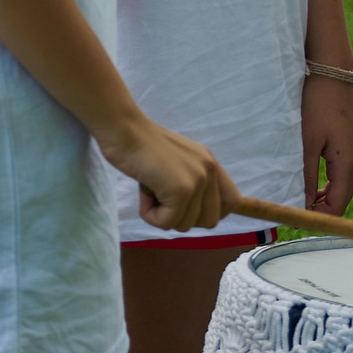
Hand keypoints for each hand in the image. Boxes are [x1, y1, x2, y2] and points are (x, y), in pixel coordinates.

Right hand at [99, 114, 231, 232]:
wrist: (121, 127)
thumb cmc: (136, 141)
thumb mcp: (174, 159)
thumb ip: (189, 177)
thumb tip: (190, 207)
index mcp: (210, 162)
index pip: (231, 201)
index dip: (208, 211)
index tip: (185, 206)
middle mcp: (209, 170)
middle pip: (210, 220)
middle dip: (183, 218)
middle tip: (162, 199)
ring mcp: (197, 180)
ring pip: (187, 224)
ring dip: (163, 215)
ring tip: (149, 190)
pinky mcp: (180, 189)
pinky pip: (167, 222)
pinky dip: (150, 215)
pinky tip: (143, 193)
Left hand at [302, 72, 352, 214]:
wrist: (329, 75)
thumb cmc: (316, 105)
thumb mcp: (306, 141)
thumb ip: (305, 173)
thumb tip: (302, 201)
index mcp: (347, 165)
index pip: (338, 205)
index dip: (319, 218)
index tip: (295, 221)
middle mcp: (352, 163)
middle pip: (338, 199)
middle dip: (317, 209)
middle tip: (289, 211)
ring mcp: (348, 155)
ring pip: (335, 187)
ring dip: (317, 196)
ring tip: (292, 198)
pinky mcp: (341, 146)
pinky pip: (333, 174)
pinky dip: (319, 183)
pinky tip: (300, 181)